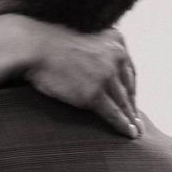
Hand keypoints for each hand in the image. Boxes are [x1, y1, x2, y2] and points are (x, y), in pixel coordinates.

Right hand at [18, 20, 140, 138]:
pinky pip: (113, 113)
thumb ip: (97, 50)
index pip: (129, 72)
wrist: (34, 47)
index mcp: (116, 41)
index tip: (132, 103)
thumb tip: (101, 68)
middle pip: (128, 88)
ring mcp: (106, 76)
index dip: (131, 90)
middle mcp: (116, 57)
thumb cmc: (50, 44)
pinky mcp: (94, 93)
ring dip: (130, 119)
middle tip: (138, 122)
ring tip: (135, 132)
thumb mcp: (83, 39)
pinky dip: (122, 125)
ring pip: (123, 102)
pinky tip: (128, 133)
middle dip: (132, 107)